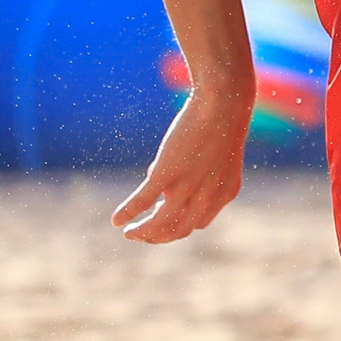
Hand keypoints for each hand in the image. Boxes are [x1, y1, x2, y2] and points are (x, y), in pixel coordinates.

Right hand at [112, 85, 251, 242]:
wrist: (224, 104)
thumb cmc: (221, 122)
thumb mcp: (213, 153)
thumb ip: (192, 169)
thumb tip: (154, 173)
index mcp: (224, 193)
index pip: (196, 223)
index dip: (177, 226)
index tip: (160, 219)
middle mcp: (209, 196)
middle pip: (179, 230)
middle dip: (158, 236)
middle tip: (140, 233)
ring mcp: (188, 186)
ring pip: (162, 224)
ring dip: (143, 232)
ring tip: (129, 233)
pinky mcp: (167, 172)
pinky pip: (143, 201)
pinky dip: (128, 213)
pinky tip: (115, 220)